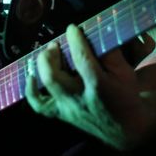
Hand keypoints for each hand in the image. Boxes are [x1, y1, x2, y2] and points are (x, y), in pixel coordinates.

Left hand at [24, 24, 150, 149]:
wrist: (124, 127)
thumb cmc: (125, 95)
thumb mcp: (125, 73)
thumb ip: (110, 54)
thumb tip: (96, 32)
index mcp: (98, 87)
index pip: (82, 60)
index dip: (75, 41)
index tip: (72, 28)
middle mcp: (79, 100)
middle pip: (54, 77)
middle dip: (50, 56)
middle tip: (55, 45)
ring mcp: (67, 109)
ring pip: (45, 89)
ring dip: (41, 67)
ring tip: (46, 56)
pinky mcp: (61, 114)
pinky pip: (40, 105)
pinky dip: (31, 90)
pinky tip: (31, 76)